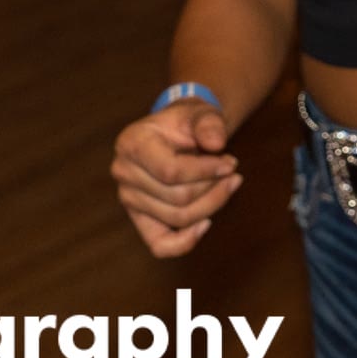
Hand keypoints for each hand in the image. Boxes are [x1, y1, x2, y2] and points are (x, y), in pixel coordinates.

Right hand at [112, 100, 240, 257]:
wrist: (178, 132)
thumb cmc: (188, 123)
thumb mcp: (200, 112)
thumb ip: (209, 123)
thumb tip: (217, 143)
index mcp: (132, 144)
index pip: (170, 171)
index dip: (206, 171)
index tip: (231, 163)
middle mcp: (124, 173)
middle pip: (177, 198)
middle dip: (214, 187)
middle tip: (232, 170)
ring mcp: (129, 198)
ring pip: (177, 218)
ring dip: (211, 204)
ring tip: (229, 183)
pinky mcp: (140, 218)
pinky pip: (159, 245)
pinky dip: (185, 242)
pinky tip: (206, 223)